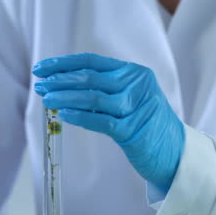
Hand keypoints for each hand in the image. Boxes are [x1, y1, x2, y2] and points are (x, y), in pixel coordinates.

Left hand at [33, 53, 184, 190]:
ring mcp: (136, 107)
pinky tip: (63, 115)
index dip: (63, 64)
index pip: (92, 62)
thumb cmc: (147, 125)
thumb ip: (104, 89)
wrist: (175, 152)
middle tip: (40, 85)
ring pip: (93, 97)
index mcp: (134, 72)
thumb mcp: (130, 98)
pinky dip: (80, 117)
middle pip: (90, 78)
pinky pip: (101, 120)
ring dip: (65, 98)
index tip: (42, 68)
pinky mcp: (133, 130)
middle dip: (59, 80)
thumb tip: (62, 87)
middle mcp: (136, 85)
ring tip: (46, 99)